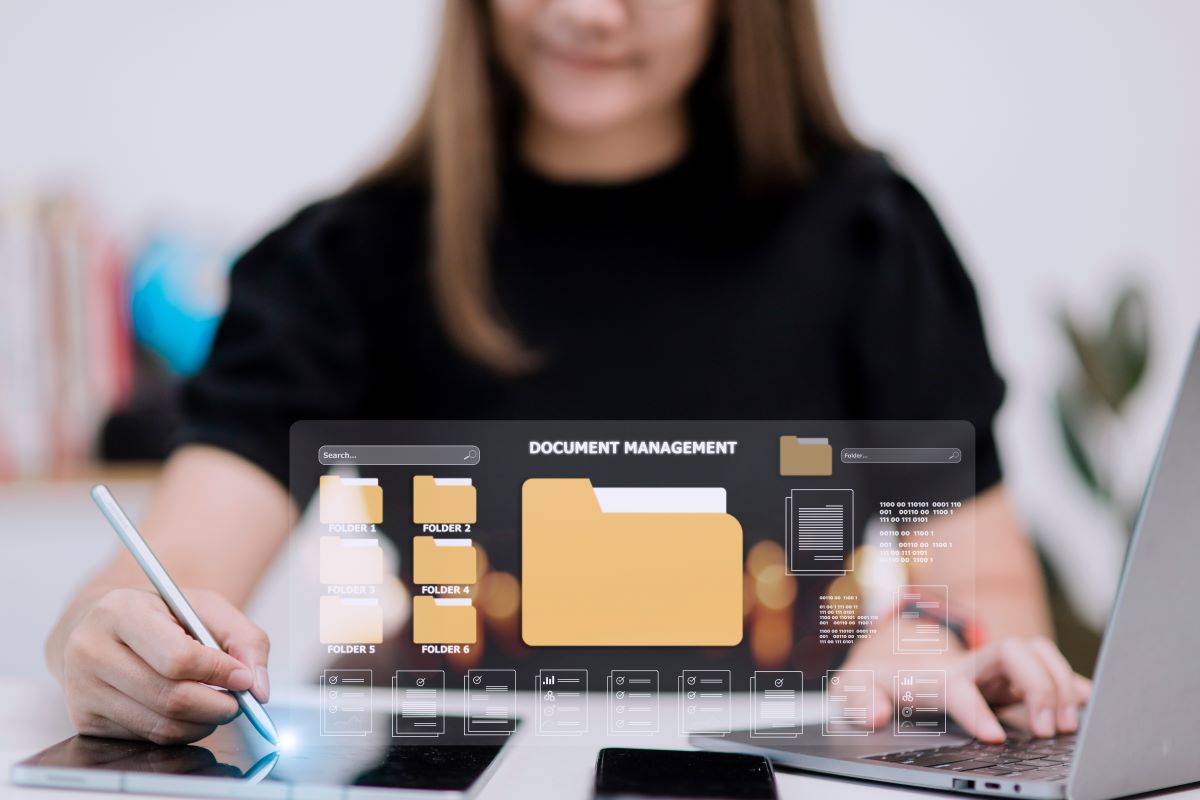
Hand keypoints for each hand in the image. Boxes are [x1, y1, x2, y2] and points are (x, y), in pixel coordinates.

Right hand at [52, 588, 269, 744]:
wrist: (103, 625)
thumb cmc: (160, 614)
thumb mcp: (206, 607)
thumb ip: (245, 640)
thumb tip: (259, 689)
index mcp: (120, 610)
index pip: (177, 657)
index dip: (218, 672)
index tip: (243, 678)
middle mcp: (91, 650)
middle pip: (170, 697)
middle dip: (218, 705)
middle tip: (239, 701)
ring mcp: (82, 688)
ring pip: (161, 725)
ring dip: (203, 722)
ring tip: (217, 704)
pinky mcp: (84, 719)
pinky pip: (148, 738)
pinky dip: (180, 730)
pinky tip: (187, 710)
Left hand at [846, 635, 1090, 741]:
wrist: (891, 660)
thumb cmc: (880, 678)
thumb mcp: (857, 689)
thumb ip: (858, 700)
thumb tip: (873, 715)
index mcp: (933, 674)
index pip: (959, 686)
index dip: (977, 710)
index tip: (994, 738)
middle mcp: (971, 665)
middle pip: (1012, 652)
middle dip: (1037, 684)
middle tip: (1049, 729)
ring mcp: (995, 668)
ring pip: (1036, 652)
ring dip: (1058, 683)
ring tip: (1068, 724)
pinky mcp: (1012, 678)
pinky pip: (1050, 668)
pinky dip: (1072, 682)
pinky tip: (1088, 702)